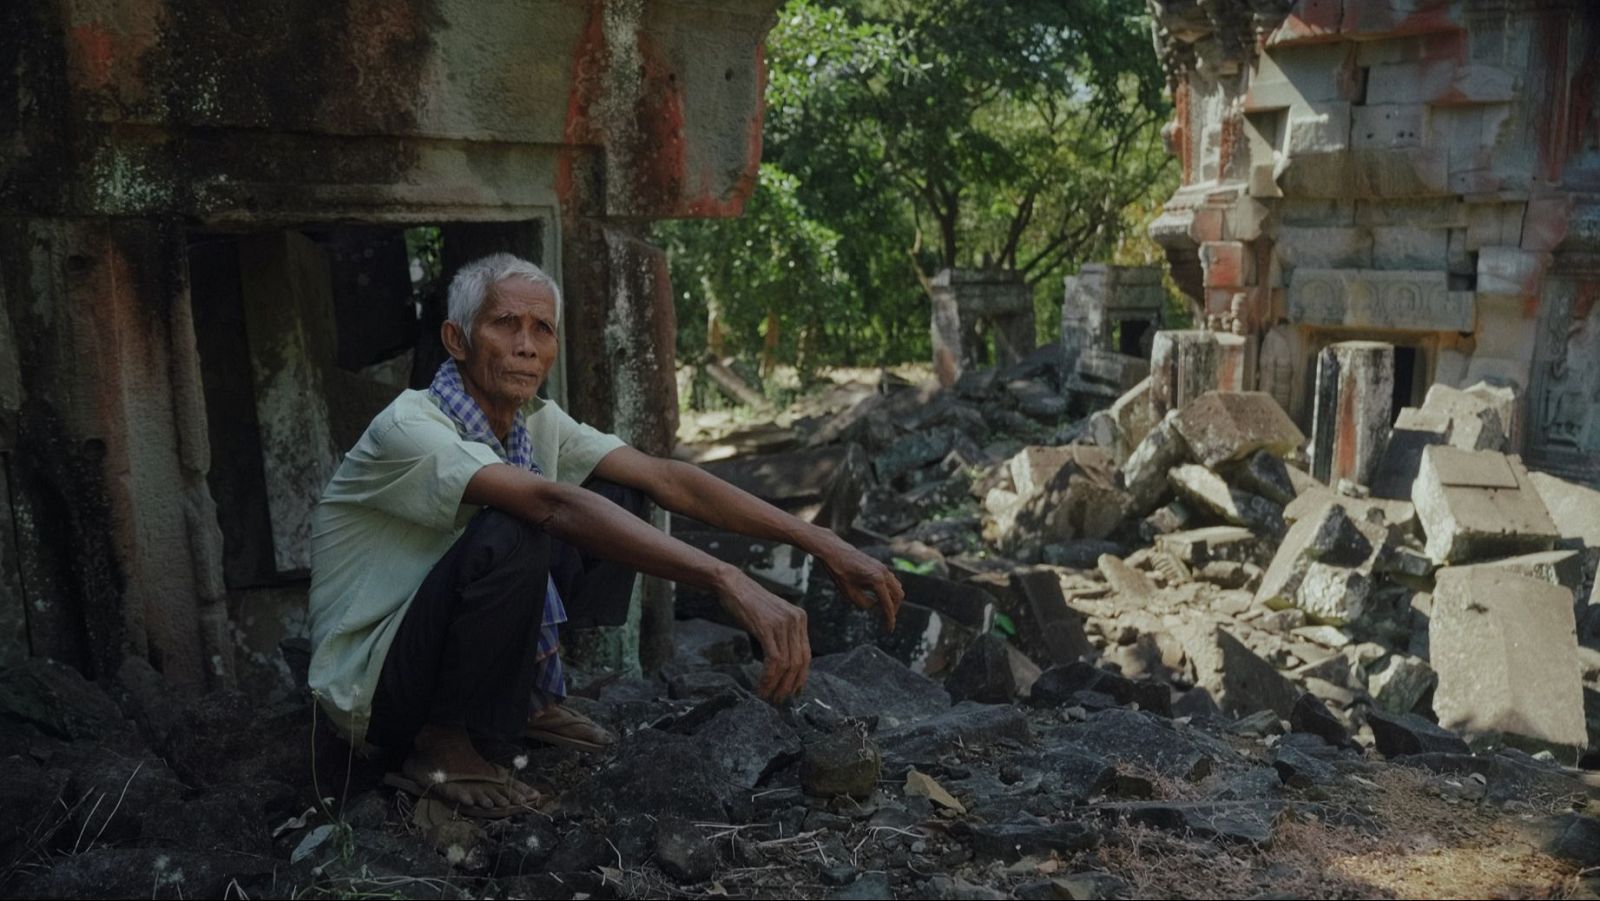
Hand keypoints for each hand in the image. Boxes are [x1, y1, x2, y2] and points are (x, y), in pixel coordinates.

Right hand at [714, 567, 811, 702]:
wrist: (732, 585)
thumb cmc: (748, 603)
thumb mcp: (773, 618)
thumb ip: (783, 635)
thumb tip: (786, 664)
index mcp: (800, 618)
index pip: (806, 655)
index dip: (801, 677)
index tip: (794, 692)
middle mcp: (796, 620)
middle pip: (800, 662)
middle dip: (790, 685)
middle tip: (779, 700)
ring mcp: (783, 623)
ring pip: (787, 664)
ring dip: (777, 685)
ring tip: (768, 697)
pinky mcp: (768, 628)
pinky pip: (774, 660)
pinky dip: (768, 678)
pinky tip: (761, 686)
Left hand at [819, 540, 904, 631]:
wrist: (834, 551)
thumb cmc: (839, 572)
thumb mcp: (849, 594)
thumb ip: (864, 603)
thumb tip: (875, 605)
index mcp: (877, 581)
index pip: (887, 605)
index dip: (889, 620)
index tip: (889, 631)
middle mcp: (883, 573)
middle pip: (898, 596)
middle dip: (893, 609)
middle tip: (886, 620)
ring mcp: (883, 568)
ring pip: (897, 588)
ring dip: (892, 599)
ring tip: (881, 609)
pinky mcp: (880, 566)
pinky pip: (891, 581)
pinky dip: (889, 591)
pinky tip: (878, 596)